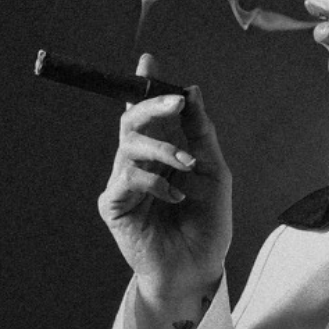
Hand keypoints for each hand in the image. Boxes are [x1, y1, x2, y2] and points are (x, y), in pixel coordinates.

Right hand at [98, 54, 232, 300]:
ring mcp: (124, 184)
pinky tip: (175, 196)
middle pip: (131, 121)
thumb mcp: (214, 173)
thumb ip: (201, 133)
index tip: (148, 60)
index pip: (148, 114)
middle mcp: (139, 164)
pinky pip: (126, 177)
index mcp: (162, 154)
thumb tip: (193, 91)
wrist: (199, 268)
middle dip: (153, 106)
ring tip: (187, 165)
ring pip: (129, 145)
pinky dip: (154, 181)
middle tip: (176, 102)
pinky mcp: (114, 205)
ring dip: (163, 149)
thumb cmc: (207, 224)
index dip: (144, 86)